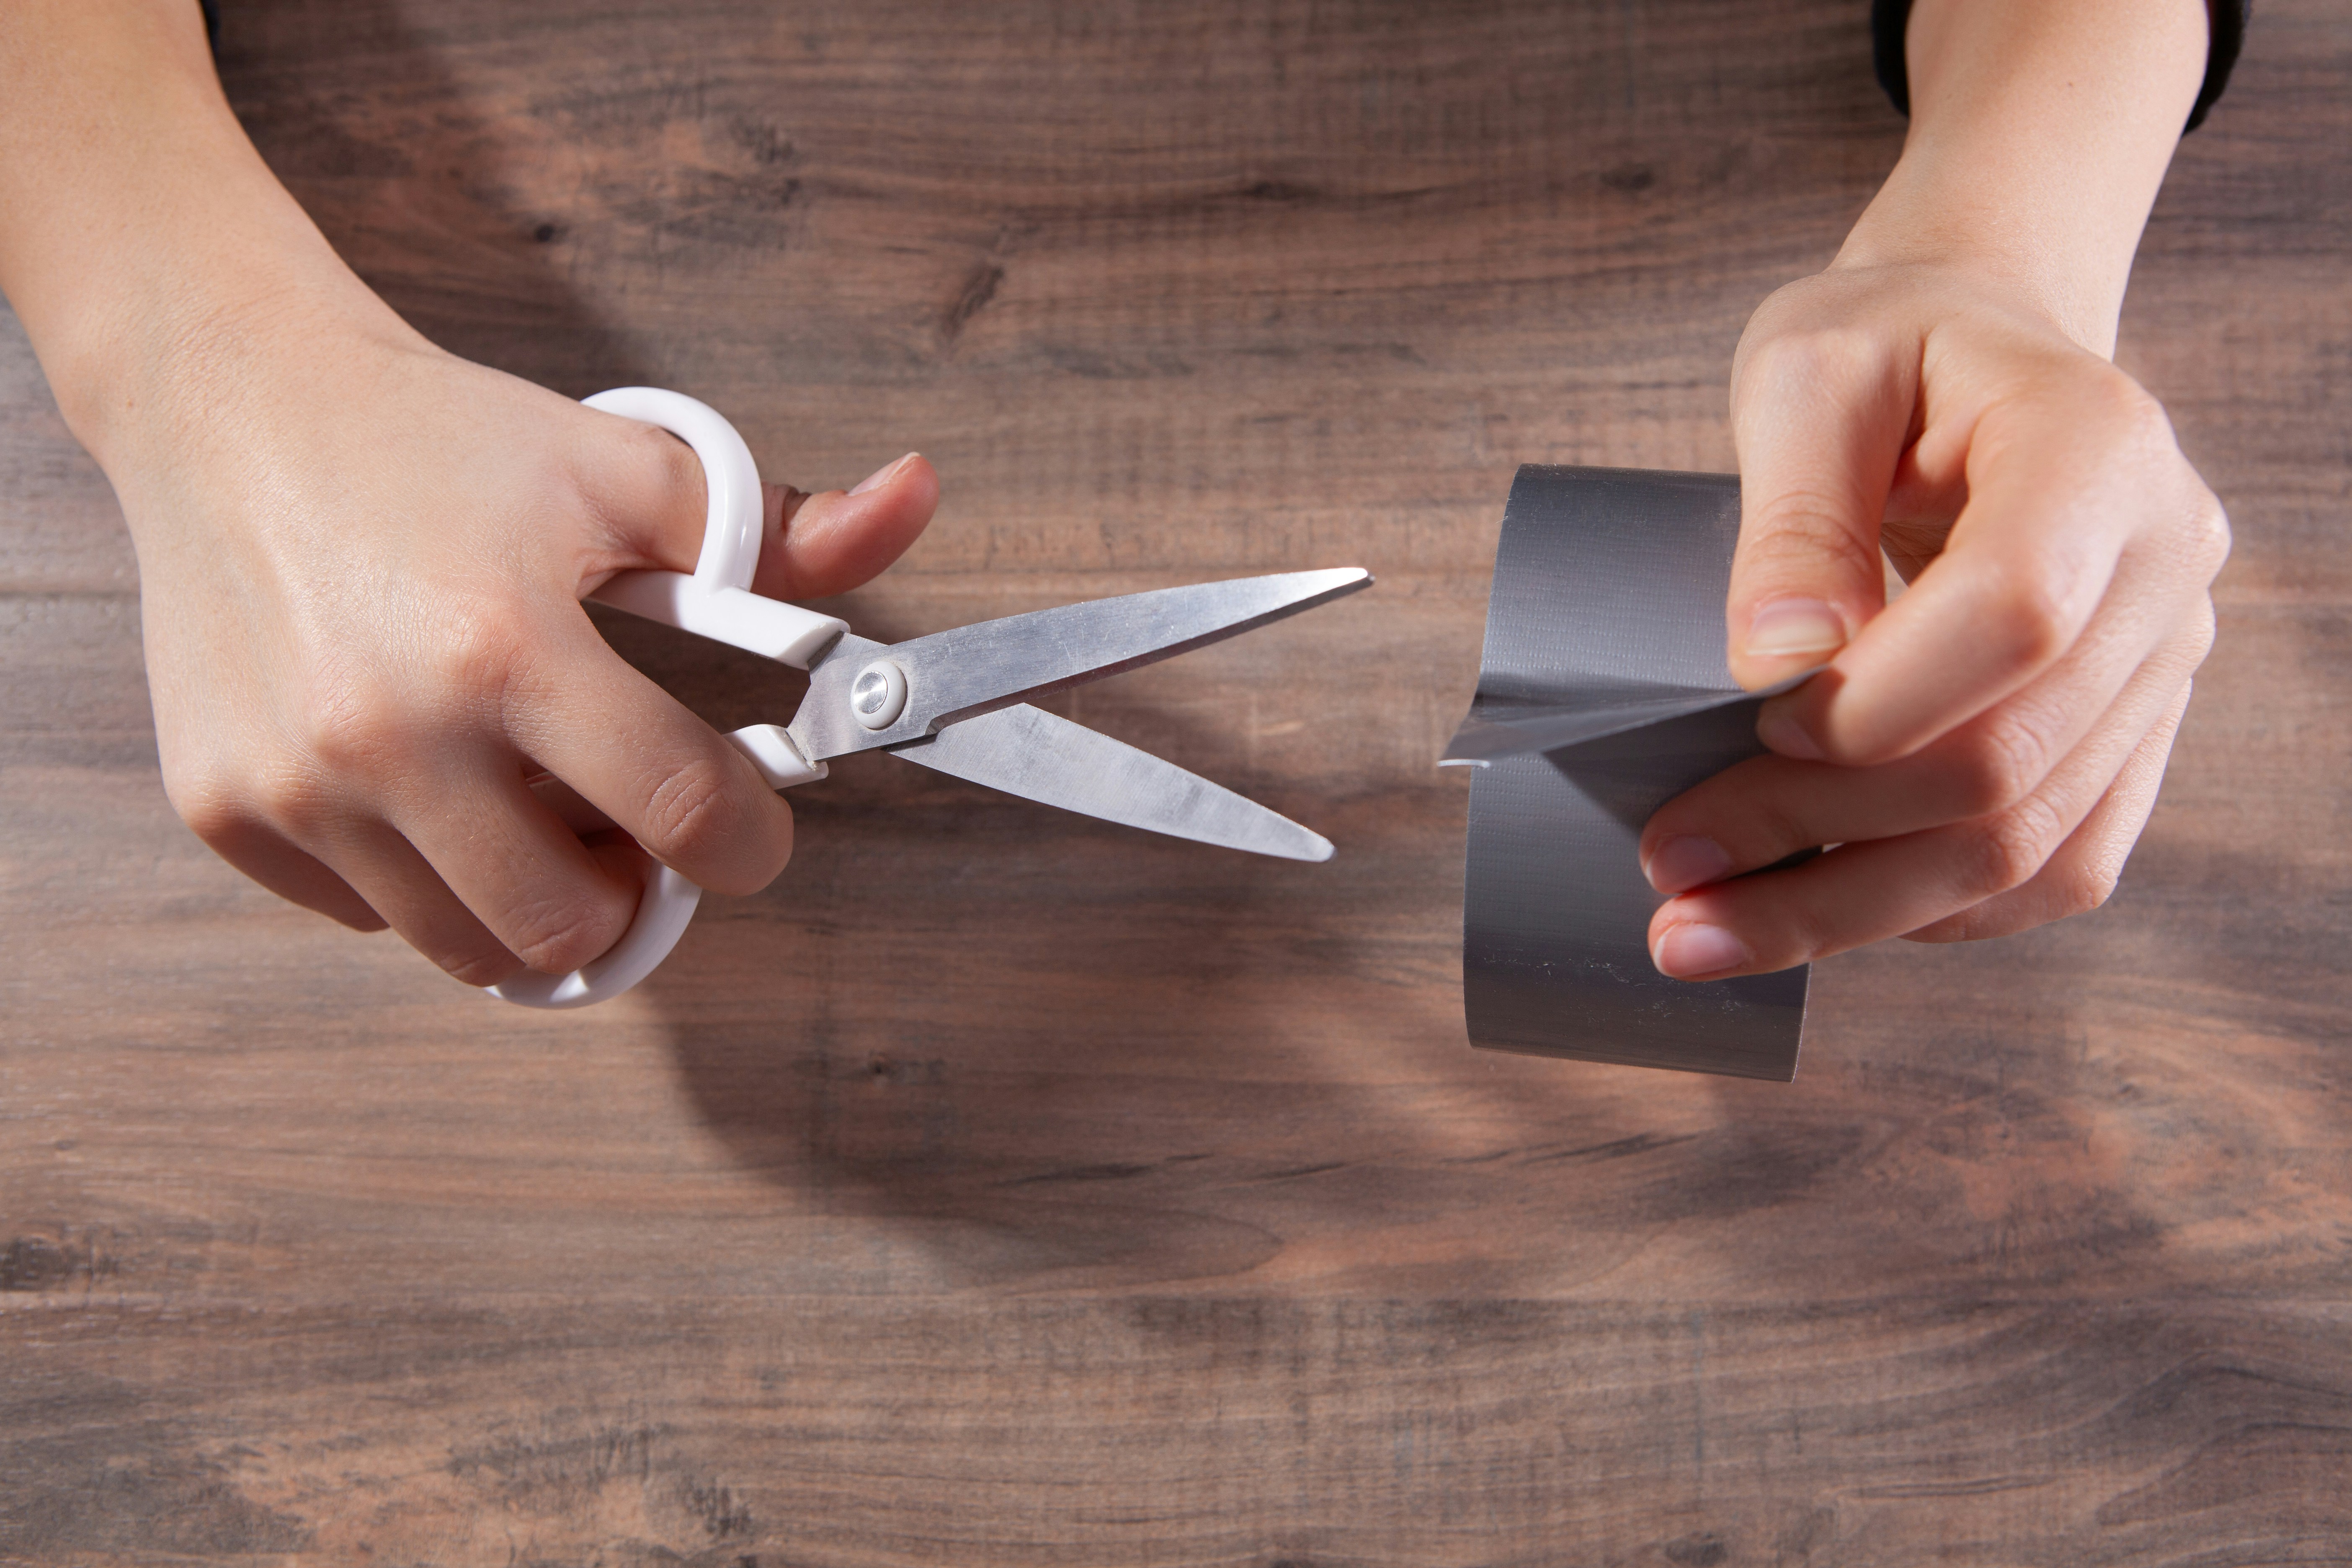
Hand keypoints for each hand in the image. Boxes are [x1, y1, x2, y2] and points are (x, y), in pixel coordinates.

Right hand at [114, 302, 934, 985]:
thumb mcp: (621, 465)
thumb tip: (912, 502)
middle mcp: (389, 732)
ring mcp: (295, 785)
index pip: (680, 810)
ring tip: (542, 807)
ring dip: (537, 901)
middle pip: (572, 922)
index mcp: (505, 644)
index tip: (751, 827)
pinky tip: (436, 788)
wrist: (233, 401)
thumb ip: (779, 521)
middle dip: (639, 895)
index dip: (748, 841)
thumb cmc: (436, 439)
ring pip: (471, 948)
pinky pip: (373, 917)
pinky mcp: (222, 810)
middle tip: (640, 829)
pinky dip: (430, 882)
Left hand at [1640, 261, 2225, 978]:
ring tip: (1697, 935)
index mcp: (2098, 449)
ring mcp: (2158, 665)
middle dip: (1820, 835)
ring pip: (2025, 845)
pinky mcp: (2127, 735)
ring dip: (1850, 911)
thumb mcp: (1805, 373)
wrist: (1963, 351)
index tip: (1746, 728)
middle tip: (1666, 863)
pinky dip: (1924, 913)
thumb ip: (1793, 512)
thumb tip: (1775, 663)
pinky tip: (1808, 917)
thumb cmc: (1879, 349)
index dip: (1876, 702)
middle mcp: (2163, 567)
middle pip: (2008, 758)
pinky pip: (2051, 867)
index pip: (2015, 615)